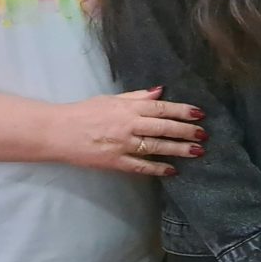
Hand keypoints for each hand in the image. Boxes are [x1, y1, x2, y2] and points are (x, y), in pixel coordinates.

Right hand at [51, 86, 203, 177]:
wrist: (56, 132)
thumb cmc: (84, 113)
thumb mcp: (110, 99)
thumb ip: (137, 97)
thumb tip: (160, 91)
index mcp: (127, 108)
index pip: (161, 108)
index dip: (182, 110)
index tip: (199, 114)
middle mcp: (128, 125)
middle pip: (163, 127)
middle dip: (186, 130)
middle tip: (204, 134)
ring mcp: (122, 145)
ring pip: (156, 146)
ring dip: (179, 149)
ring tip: (197, 151)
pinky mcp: (115, 162)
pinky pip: (140, 166)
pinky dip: (158, 168)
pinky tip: (172, 170)